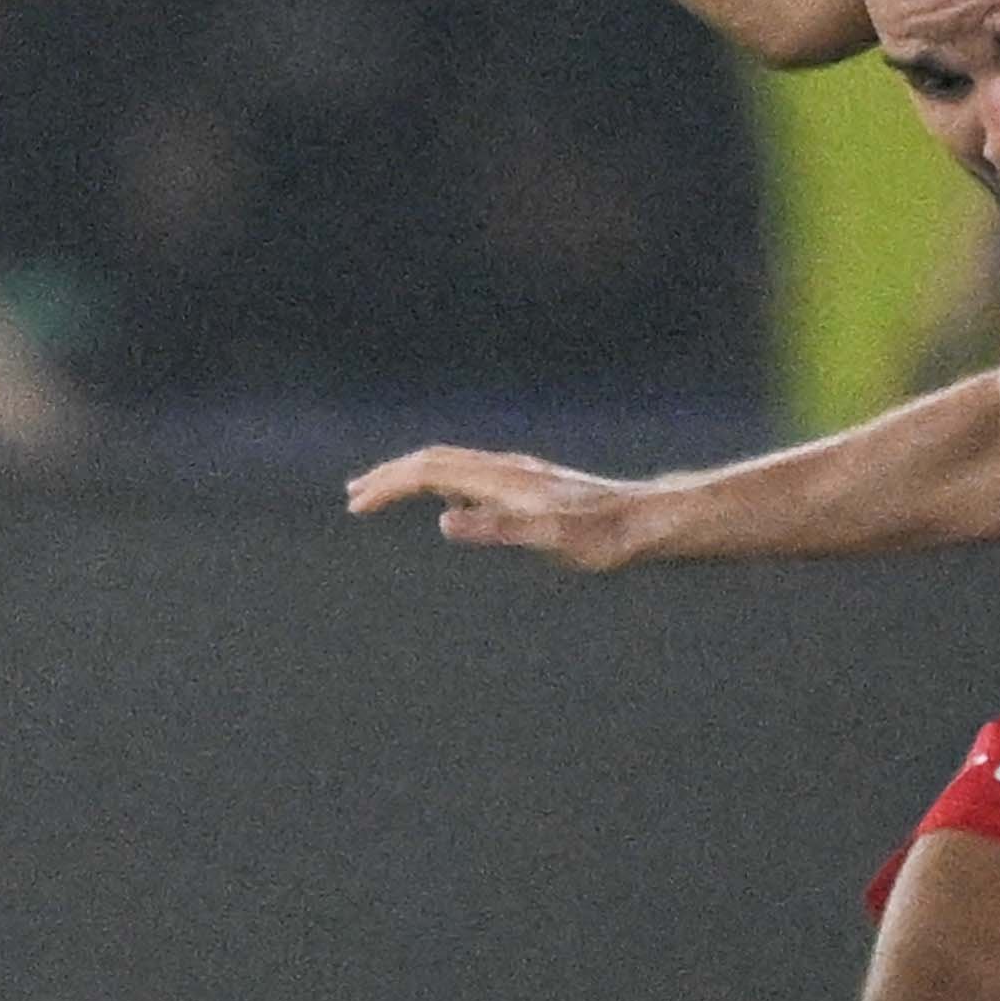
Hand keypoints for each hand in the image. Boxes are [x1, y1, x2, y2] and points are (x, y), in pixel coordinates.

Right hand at [345, 446, 676, 569]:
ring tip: (385, 492)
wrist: (645, 521)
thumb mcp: (548, 539)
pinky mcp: (531, 484)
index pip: (428, 472)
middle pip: (433, 461)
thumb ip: (496, 529)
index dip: (388, 486)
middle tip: (354, 496)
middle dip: (390, 477)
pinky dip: (442, 482)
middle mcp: (506, 469)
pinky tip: (447, 501)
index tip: (357, 504)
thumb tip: (443, 520)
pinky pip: (472, 474)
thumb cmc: (601, 536)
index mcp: (501, 479)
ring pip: (452, 465)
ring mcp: (518, 474)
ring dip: (413, 476)